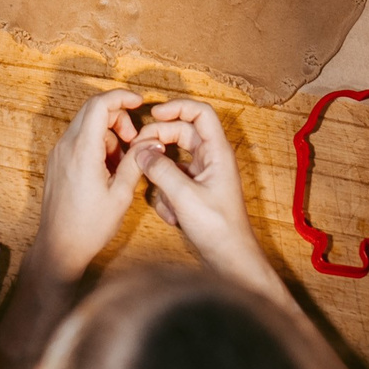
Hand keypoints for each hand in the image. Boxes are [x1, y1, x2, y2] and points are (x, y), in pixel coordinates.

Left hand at [28, 89, 146, 284]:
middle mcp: (66, 146)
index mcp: (82, 150)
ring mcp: (58, 153)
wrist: (59, 247)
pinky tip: (107, 168)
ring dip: (108, 133)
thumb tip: (153, 142)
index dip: (122, 97)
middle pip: (93, 110)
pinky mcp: (56, 162)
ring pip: (86, 125)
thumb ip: (137, 162)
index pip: (100, 104)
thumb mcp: (121, 195)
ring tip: (121, 163)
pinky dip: (96, 143)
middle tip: (134, 139)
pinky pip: (78, 139)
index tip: (140, 103)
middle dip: (118, 116)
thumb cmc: (89, 226)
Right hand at [129, 99, 280, 297]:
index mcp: (217, 152)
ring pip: (172, 158)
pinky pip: (172, 180)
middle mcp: (211, 159)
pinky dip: (166, 195)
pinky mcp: (194, 191)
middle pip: (181, 132)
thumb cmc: (219, 229)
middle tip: (137, 149)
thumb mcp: (184, 197)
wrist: (231, 260)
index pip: (201, 113)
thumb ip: (160, 170)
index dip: (177, 107)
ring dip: (160, 174)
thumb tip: (141, 152)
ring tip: (158, 192)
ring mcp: (202, 175)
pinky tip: (171, 215)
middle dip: (158, 140)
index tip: (153, 114)